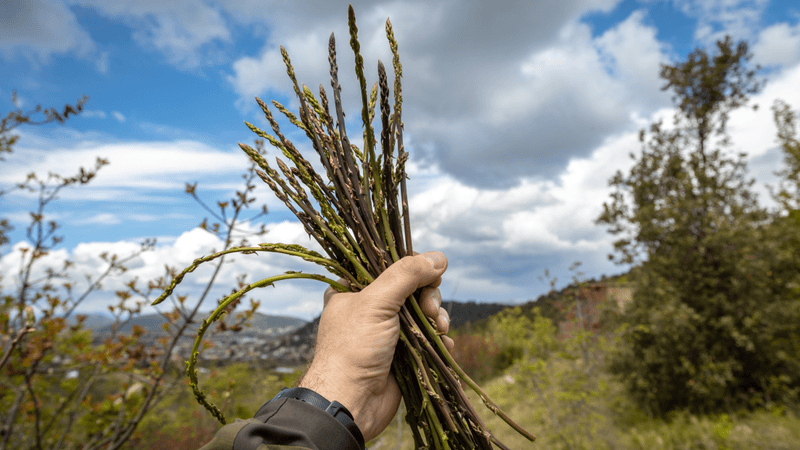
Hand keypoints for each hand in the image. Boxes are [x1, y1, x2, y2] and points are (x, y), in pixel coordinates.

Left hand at [298, 251, 453, 441]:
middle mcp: (371, 307)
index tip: (428, 276)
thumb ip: (407, 275)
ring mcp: (389, 331)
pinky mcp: (404, 353)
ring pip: (424, 312)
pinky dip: (439, 339)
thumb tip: (439, 257)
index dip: (414, 268)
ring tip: (438, 329)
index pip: (391, 265)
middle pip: (414, 287)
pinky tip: (443, 344)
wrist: (351, 403)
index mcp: (354, 289)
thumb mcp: (376, 302)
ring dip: (438, 317)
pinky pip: (429, 337)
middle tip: (429, 310)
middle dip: (429, 297)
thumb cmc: (353, 348)